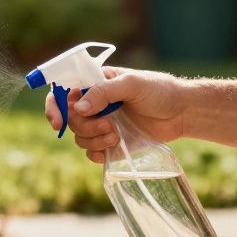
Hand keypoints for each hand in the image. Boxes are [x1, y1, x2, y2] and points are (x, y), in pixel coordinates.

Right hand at [44, 67, 188, 163]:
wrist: (182, 113)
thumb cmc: (160, 91)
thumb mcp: (132, 84)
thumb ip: (104, 92)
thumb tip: (78, 107)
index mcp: (95, 83)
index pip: (63, 92)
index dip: (55, 106)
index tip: (59, 122)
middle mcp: (95, 104)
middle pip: (70, 119)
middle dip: (85, 126)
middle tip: (109, 126)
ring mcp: (102, 123)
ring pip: (80, 137)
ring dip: (94, 140)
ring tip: (116, 136)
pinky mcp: (110, 142)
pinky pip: (91, 152)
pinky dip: (97, 153)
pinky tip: (113, 148)